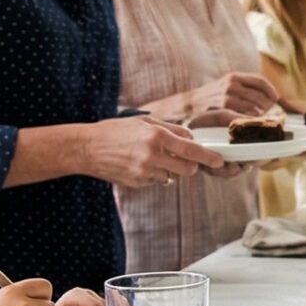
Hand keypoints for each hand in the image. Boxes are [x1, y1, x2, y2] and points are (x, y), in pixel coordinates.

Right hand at [93, 117, 223, 189]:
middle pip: (187, 169)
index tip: (219, 161)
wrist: (87, 148)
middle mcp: (152, 156)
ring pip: (172, 176)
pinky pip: (156, 181)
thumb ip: (171, 130)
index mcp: (156, 137)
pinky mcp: (137, 183)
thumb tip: (191, 139)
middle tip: (182, 158)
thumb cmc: (115, 131)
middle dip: (190, 165)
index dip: (208, 157)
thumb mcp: (144, 122)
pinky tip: (138, 164)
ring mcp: (144, 172)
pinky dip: (154, 174)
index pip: (191, 150)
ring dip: (169, 169)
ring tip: (150, 157)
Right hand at [164, 71, 276, 126]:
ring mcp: (227, 97)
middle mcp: (232, 85)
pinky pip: (246, 118)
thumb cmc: (211, 98)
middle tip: (269, 113)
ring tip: (260, 120)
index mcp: (234, 77)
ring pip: (255, 109)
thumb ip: (244, 88)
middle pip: (261, 97)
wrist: (188, 104)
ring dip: (261, 116)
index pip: (260, 81)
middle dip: (268, 106)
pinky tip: (252, 124)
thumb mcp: (226, 85)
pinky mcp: (224, 110)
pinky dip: (252, 122)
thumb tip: (269, 95)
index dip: (271, 91)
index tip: (275, 98)